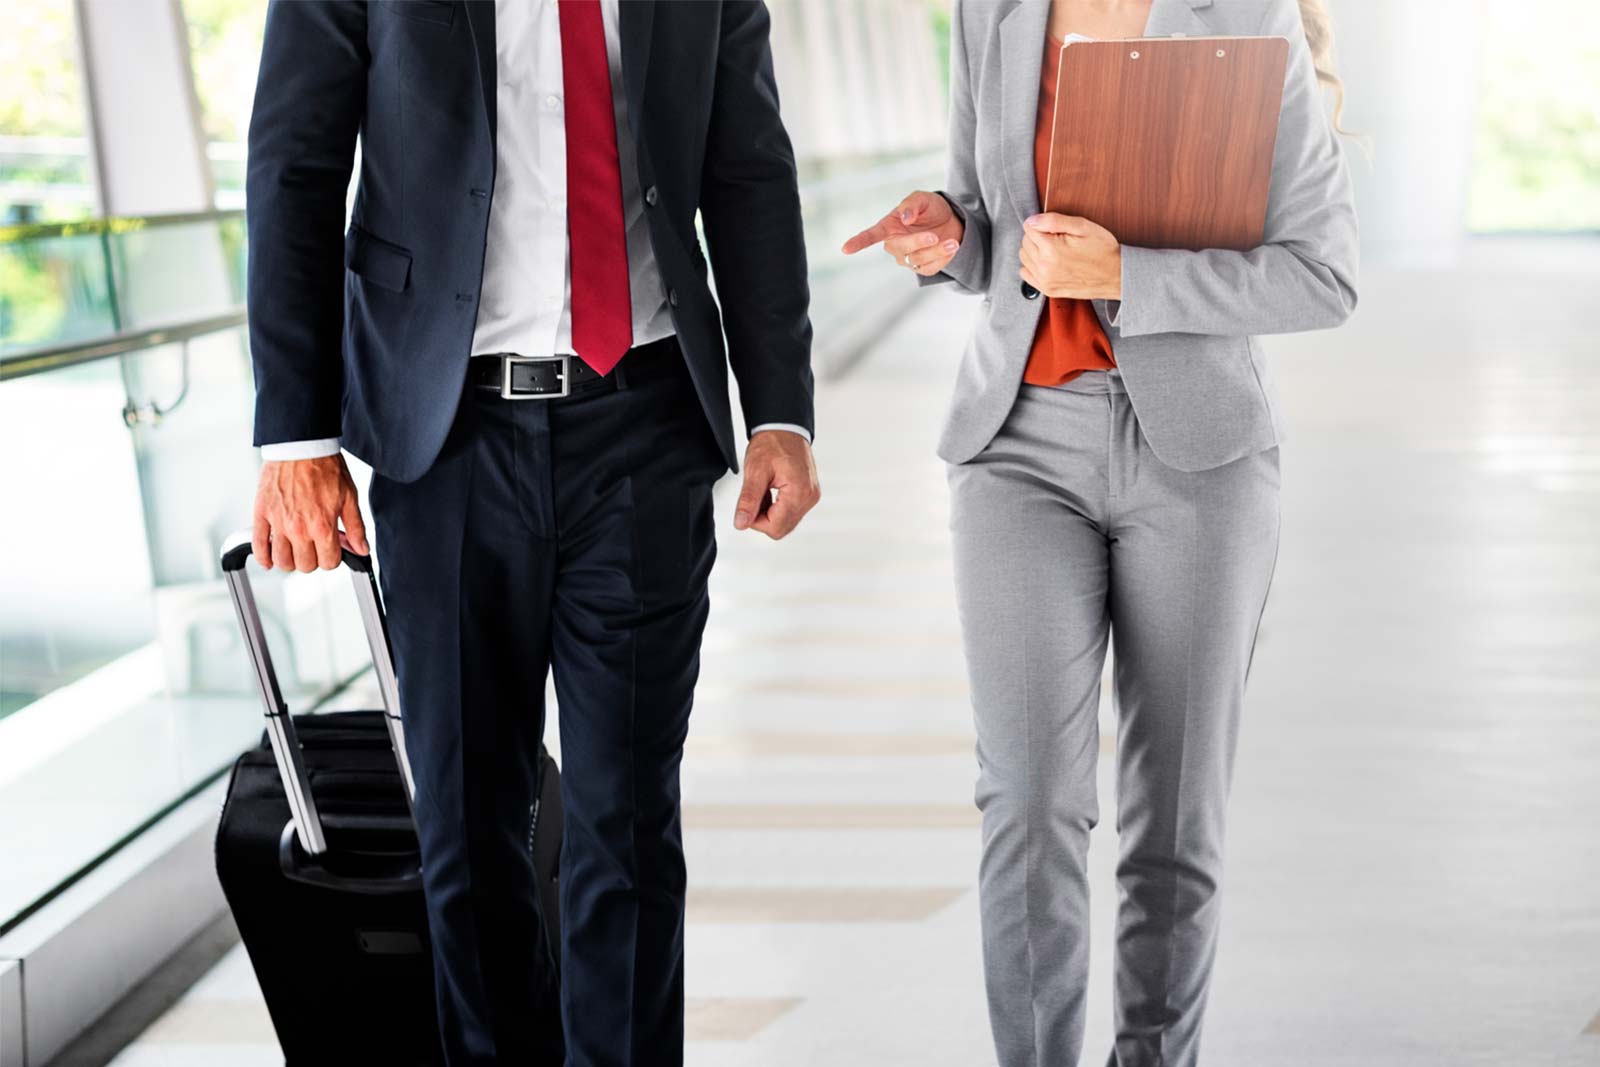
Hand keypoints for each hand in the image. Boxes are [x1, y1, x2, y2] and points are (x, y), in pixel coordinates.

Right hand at [252, 453, 368, 571]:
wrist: (301, 446)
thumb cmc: (325, 468)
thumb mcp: (350, 497)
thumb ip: (356, 527)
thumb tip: (362, 550)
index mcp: (322, 526)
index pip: (328, 563)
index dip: (333, 558)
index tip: (332, 548)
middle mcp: (298, 528)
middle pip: (305, 566)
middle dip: (314, 559)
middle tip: (315, 546)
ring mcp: (278, 523)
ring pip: (282, 562)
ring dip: (290, 560)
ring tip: (296, 549)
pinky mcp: (261, 514)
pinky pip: (258, 546)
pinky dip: (264, 558)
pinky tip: (271, 557)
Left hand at [733, 430, 819, 540]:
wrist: (784, 428)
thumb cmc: (773, 443)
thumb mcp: (755, 471)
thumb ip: (748, 500)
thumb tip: (741, 523)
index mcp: (799, 492)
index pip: (775, 527)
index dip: (756, 522)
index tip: (747, 507)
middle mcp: (809, 497)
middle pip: (782, 528)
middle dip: (763, 518)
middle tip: (754, 497)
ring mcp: (811, 496)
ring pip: (786, 522)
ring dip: (770, 512)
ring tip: (763, 491)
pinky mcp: (809, 494)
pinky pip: (791, 512)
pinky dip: (777, 507)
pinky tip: (770, 491)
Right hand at [841, 190, 963, 276]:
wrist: (951, 222)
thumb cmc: (931, 208)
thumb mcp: (923, 199)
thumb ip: (912, 205)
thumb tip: (904, 218)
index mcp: (889, 227)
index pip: (870, 236)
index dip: (858, 242)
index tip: (845, 249)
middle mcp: (895, 245)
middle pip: (900, 249)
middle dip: (918, 243)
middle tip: (934, 236)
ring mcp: (908, 259)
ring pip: (917, 260)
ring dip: (937, 251)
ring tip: (952, 242)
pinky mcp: (922, 268)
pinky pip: (930, 268)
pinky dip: (943, 257)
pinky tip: (951, 247)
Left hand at [1018, 213, 1121, 299]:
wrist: (1116, 275)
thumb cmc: (1103, 249)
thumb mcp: (1082, 226)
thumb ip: (1053, 220)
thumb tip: (1031, 221)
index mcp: (1051, 249)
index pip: (1029, 228)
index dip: (1042, 224)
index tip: (1055, 228)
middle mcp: (1044, 267)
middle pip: (1025, 243)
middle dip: (1037, 236)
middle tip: (1056, 237)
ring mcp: (1045, 281)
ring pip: (1024, 257)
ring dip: (1034, 250)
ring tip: (1053, 249)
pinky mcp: (1047, 290)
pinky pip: (1026, 274)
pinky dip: (1032, 266)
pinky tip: (1047, 262)